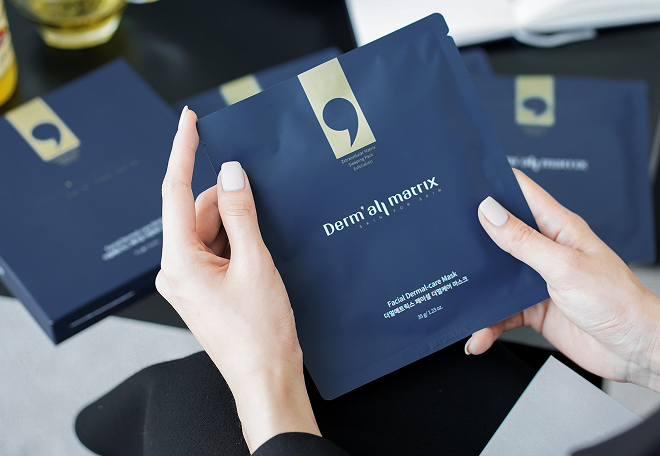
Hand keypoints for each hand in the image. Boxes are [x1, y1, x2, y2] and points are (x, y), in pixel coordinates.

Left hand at [156, 107, 319, 451]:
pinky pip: (215, 249)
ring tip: (263, 246)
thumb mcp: (255, 262)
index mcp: (180, 262)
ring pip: (209, 230)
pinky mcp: (203, 287)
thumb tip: (230, 173)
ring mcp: (189, 280)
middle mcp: (176, 269)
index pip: (176, 192)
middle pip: (197, 212)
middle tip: (260, 200)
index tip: (189, 122)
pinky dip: (235, 240)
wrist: (266, 377)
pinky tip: (257, 251)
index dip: (183, 152)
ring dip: (235, 225)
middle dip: (227, 200)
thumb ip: (241, 212)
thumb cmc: (260, 332)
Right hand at [471, 169, 659, 391]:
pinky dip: (486, 325)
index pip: (521, 192)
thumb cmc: (616, 301)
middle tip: (444, 238)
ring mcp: (536, 279)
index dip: (493, 181)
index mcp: (556, 227)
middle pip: (499, 234)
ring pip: (494, 277)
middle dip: (472, 237)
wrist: (633, 348)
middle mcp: (544, 250)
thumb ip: (523, 240)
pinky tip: (478, 336)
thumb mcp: (563, 265)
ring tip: (457, 298)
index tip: (463, 180)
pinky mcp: (532, 308)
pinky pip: (500, 313)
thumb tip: (489, 211)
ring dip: (476, 290)